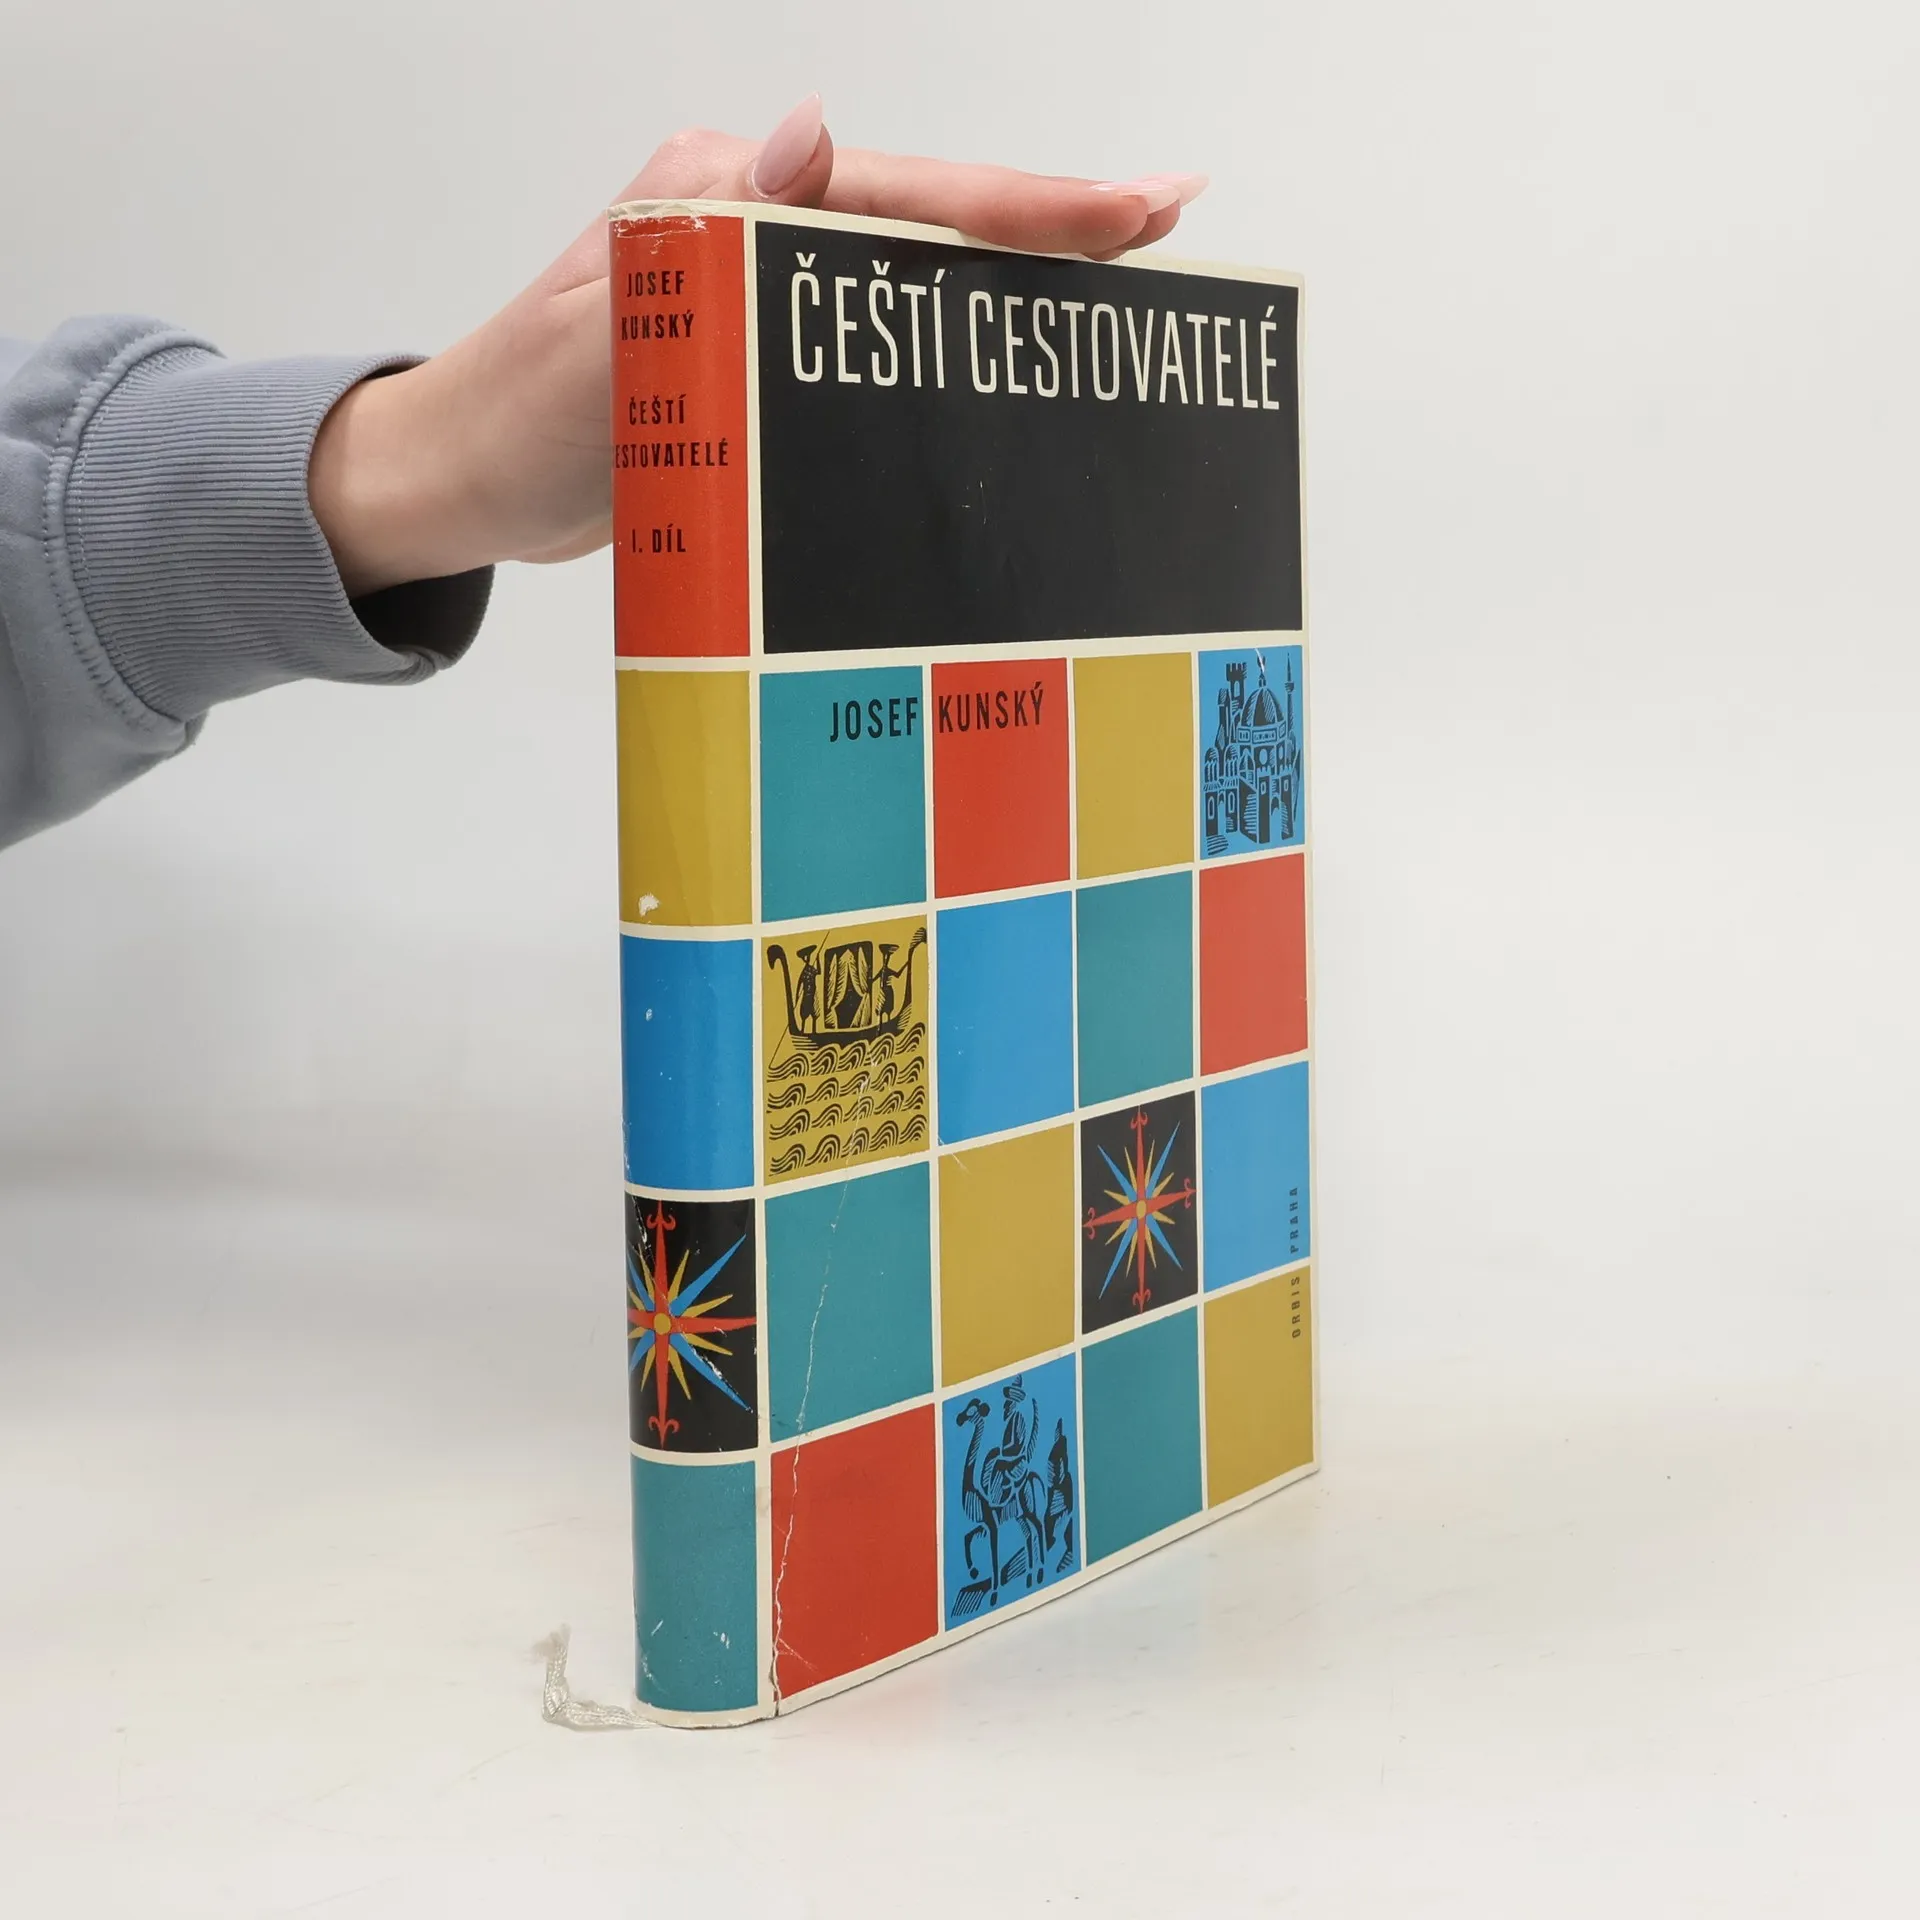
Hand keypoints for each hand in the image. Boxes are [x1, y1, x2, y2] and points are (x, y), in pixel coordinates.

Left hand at [309, 95, 1204, 597]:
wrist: (463, 483)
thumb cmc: (521, 422)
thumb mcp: (613, 333)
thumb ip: (712, 241)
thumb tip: (813, 136)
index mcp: (720, 191)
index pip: (902, 194)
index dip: (1026, 207)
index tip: (1136, 209)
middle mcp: (746, 218)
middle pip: (925, 216)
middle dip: (1046, 224)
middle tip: (1166, 222)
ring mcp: (752, 280)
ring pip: (908, 272)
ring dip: (1008, 277)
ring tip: (1117, 282)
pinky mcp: (752, 344)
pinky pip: (872, 330)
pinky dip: (946, 337)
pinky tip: (1004, 351)